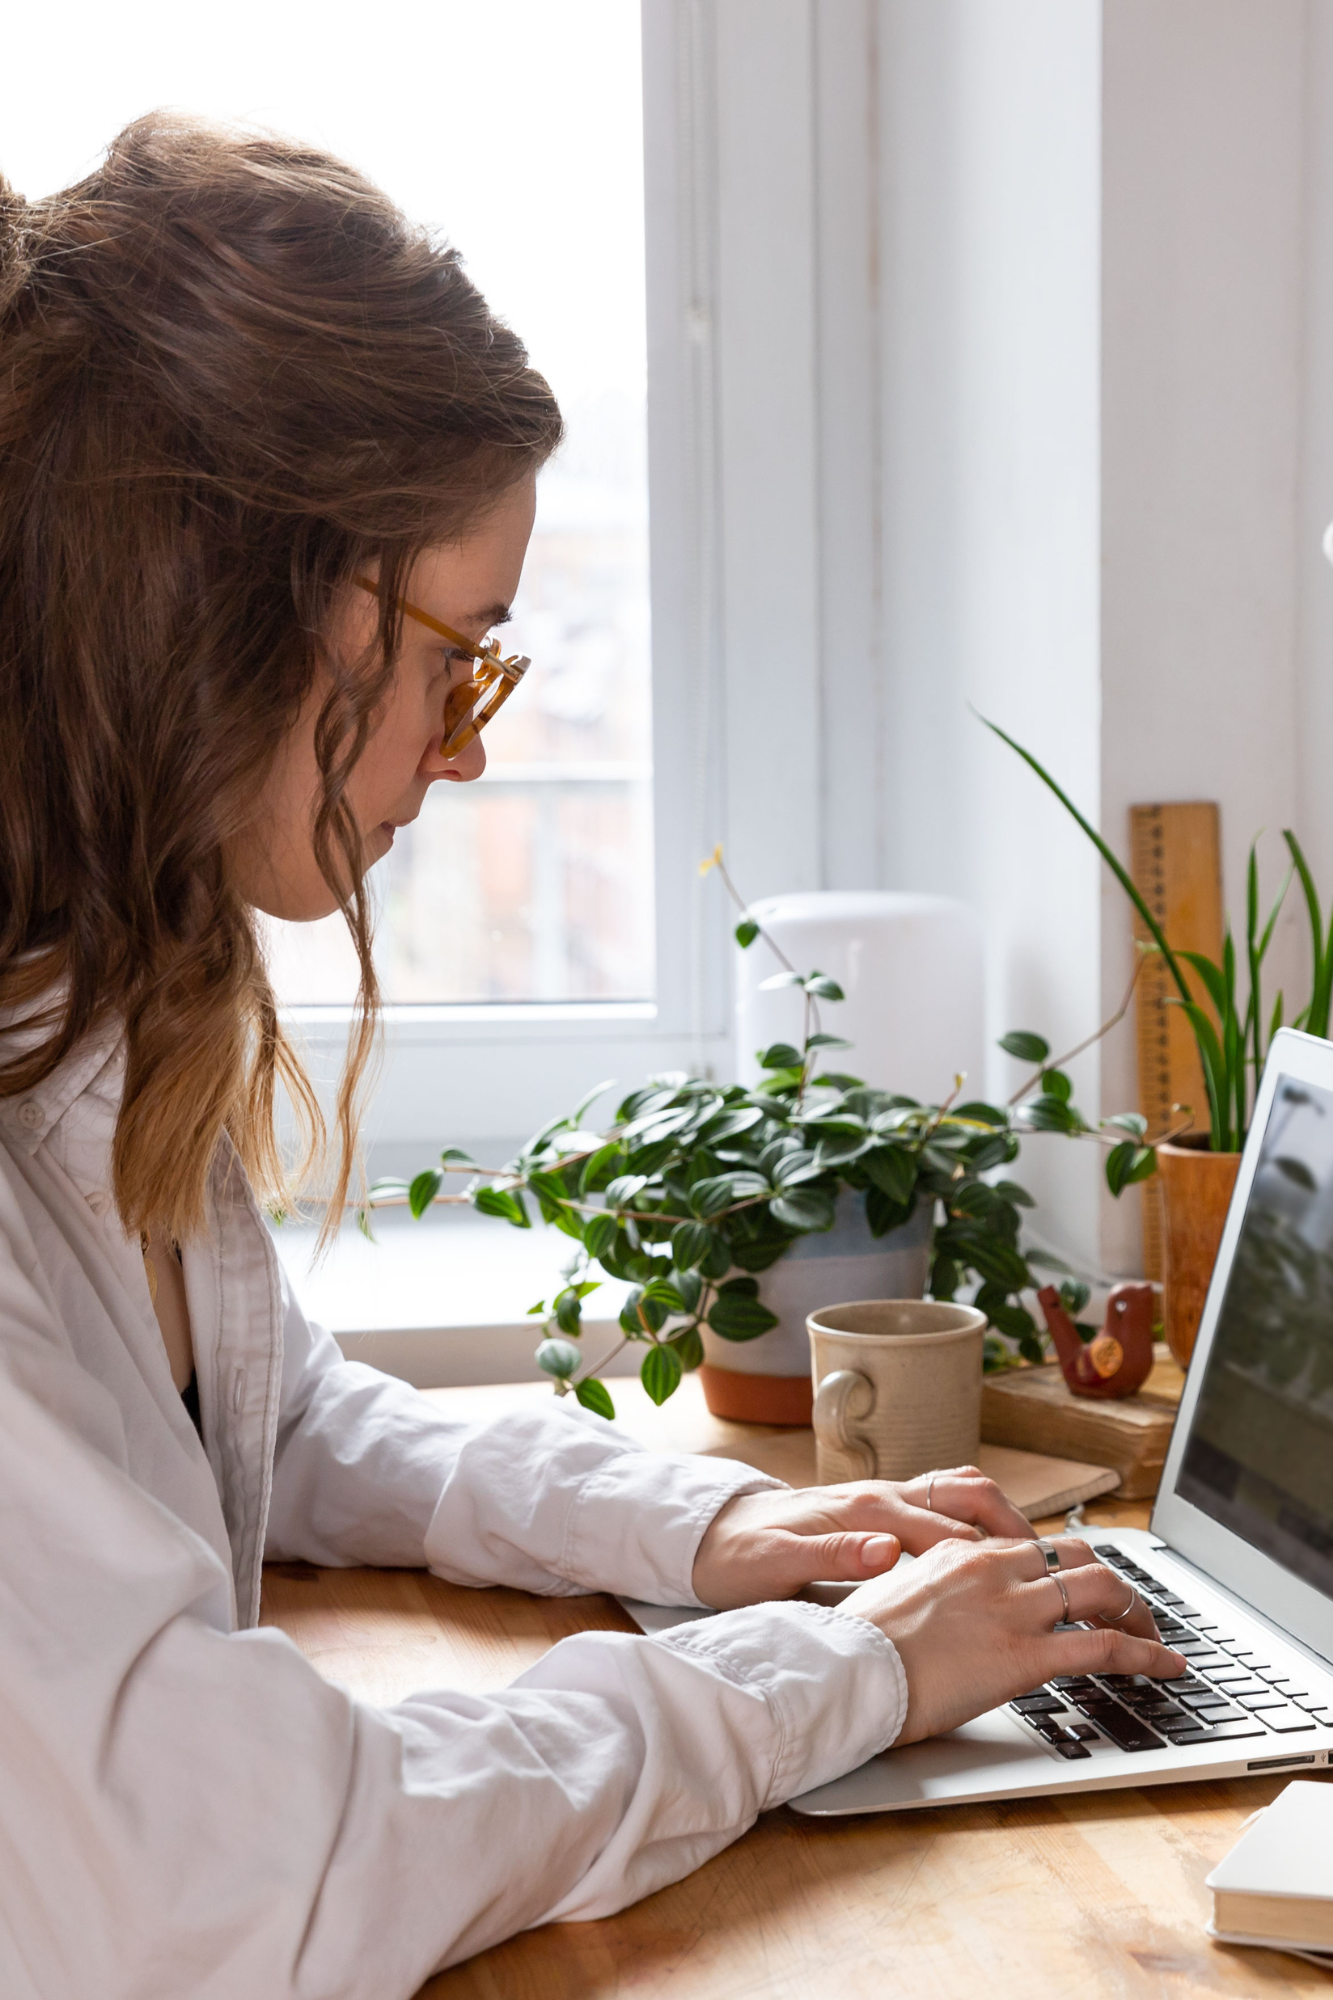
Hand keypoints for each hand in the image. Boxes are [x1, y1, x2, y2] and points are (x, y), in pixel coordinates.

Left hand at [691, 1466, 1035, 1610]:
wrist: (709, 1535)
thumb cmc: (740, 1554)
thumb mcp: (776, 1564)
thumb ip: (832, 1556)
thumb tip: (887, 1551)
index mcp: (864, 1509)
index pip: (947, 1527)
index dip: (994, 1555)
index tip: (1036, 1581)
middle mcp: (881, 1496)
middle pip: (969, 1495)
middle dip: (1016, 1527)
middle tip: (1059, 1566)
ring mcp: (882, 1500)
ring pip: (961, 1494)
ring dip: (1002, 1521)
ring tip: (1041, 1559)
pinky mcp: (878, 1513)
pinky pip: (943, 1505)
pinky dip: (977, 1523)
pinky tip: (993, 1557)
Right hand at [838, 1534, 1185, 1742]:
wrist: (845, 1670)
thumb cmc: (857, 1647)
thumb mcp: (894, 1601)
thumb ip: (931, 1596)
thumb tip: (942, 1615)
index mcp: (960, 1553)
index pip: (1032, 1546)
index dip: (1066, 1568)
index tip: (1080, 1589)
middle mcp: (992, 1568)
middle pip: (1077, 1555)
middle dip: (1113, 1582)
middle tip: (1129, 1610)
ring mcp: (1012, 1608)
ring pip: (1102, 1590)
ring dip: (1138, 1613)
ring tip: (1156, 1638)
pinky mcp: (1025, 1654)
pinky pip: (1104, 1647)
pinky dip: (1145, 1655)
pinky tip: (1165, 1668)